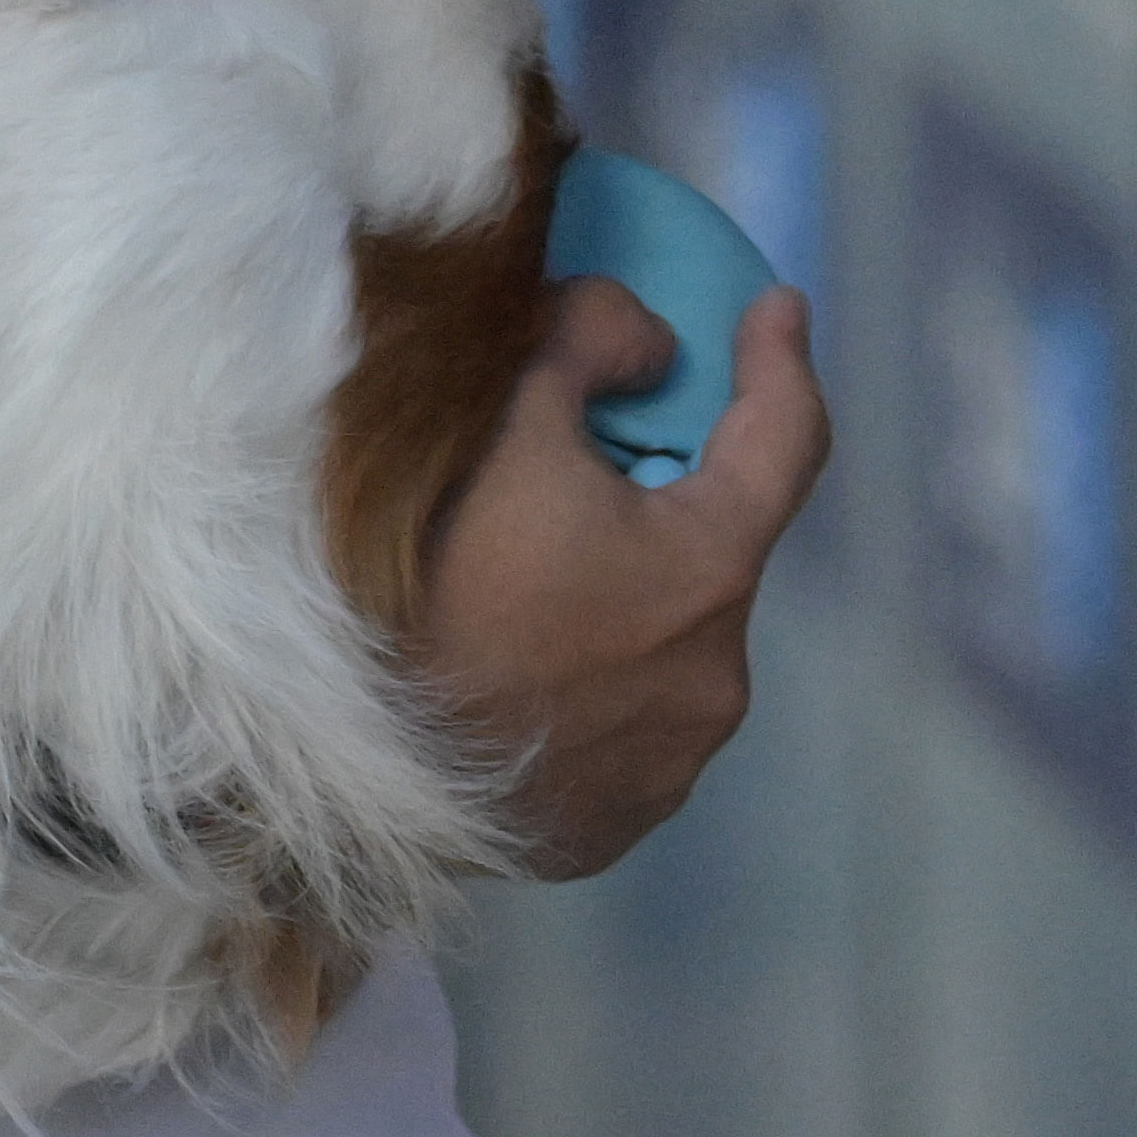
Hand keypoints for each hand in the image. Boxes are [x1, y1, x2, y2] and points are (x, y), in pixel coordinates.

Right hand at [417, 280, 825, 876]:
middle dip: (659, 507)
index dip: (782, 361)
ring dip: (619, 606)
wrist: (349, 762)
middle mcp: (716, 678)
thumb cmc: (432, 576)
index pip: (786, 441)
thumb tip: (651, 347)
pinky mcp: (613, 827)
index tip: (776, 309)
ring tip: (518, 588)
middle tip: (569, 478)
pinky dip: (586, 688)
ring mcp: (668, 766)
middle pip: (706, 556)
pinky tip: (511, 673)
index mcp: (707, 571)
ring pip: (663, 650)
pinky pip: (621, 732)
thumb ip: (588, 339)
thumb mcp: (502, 419)